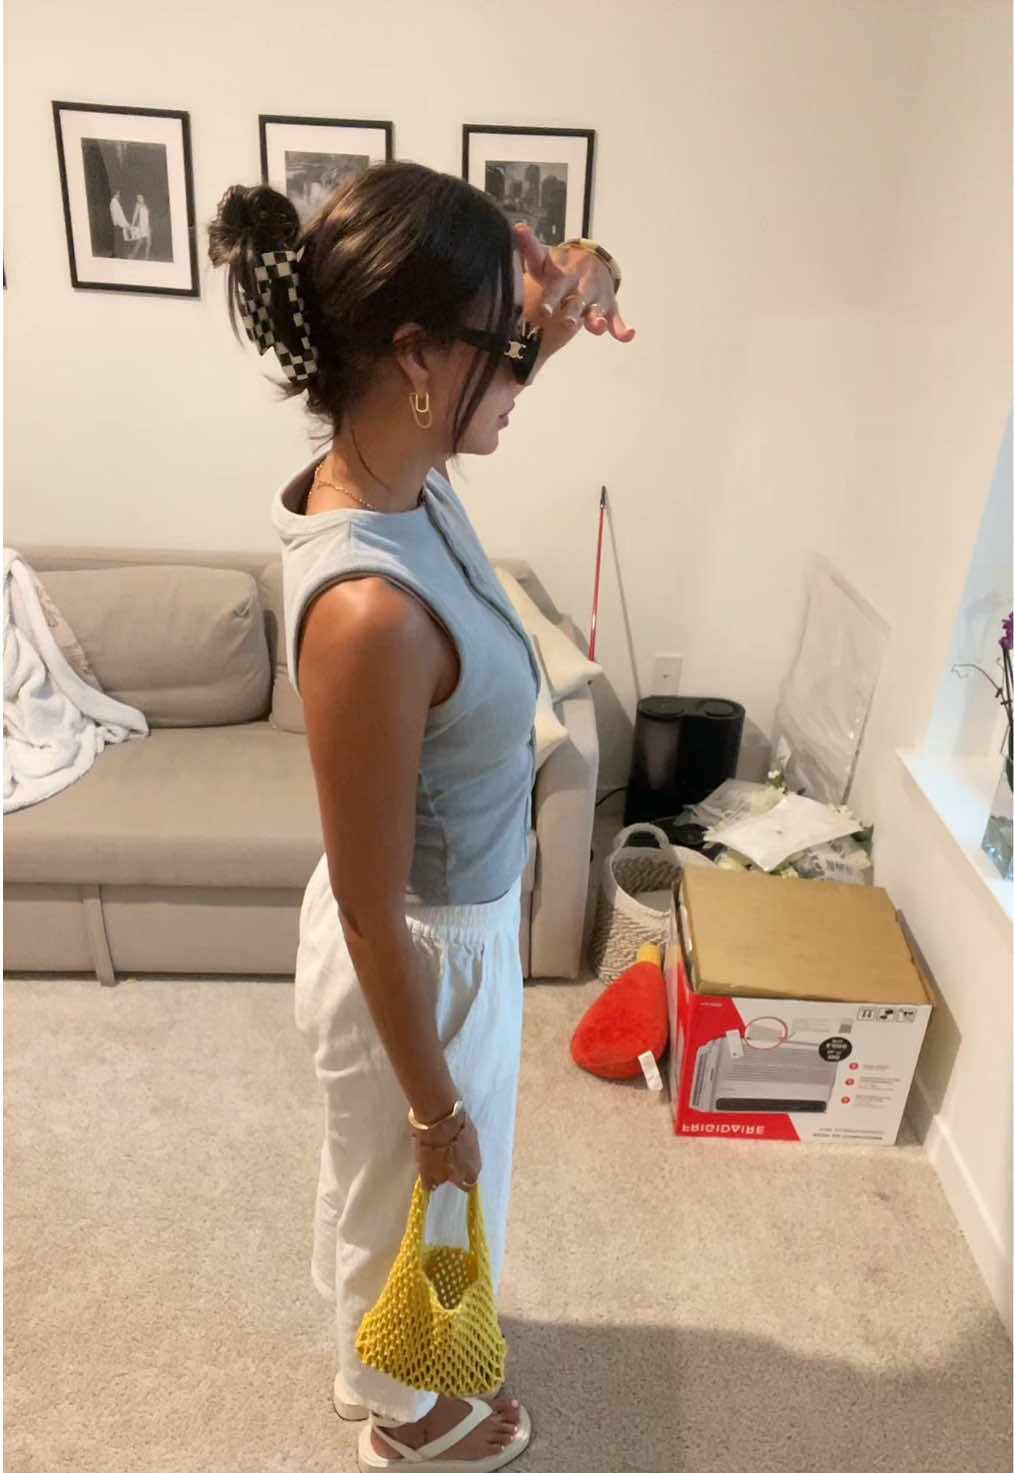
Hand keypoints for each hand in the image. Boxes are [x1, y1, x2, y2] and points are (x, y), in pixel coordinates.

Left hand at [412, 1112, 481, 1193]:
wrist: (440, 1121)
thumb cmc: (433, 1150)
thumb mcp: (426, 1171)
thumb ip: (432, 1182)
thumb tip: (433, 1186)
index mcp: (464, 1176)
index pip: (467, 1186)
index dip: (459, 1183)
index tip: (451, 1179)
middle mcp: (474, 1164)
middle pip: (472, 1172)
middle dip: (463, 1170)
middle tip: (450, 1164)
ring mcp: (475, 1147)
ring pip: (472, 1157)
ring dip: (464, 1156)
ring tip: (451, 1149)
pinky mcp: (473, 1132)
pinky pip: (469, 1142)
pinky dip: (463, 1142)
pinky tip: (454, 1138)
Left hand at [514, 223, 634, 342]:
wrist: (591, 260)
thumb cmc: (559, 266)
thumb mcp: (544, 258)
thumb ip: (530, 248)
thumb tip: (518, 228)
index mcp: (564, 277)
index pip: (556, 289)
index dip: (551, 300)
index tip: (544, 310)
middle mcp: (581, 288)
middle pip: (577, 302)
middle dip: (573, 312)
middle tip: (568, 322)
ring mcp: (596, 299)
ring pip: (597, 311)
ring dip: (597, 319)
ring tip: (598, 327)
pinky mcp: (609, 308)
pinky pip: (616, 320)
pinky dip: (623, 329)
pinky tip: (629, 336)